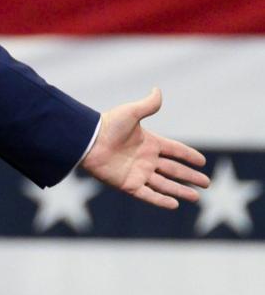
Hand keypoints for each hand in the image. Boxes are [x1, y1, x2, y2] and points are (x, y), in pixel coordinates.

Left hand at [81, 88, 209, 208]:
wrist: (87, 141)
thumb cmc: (107, 125)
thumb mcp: (130, 113)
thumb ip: (147, 105)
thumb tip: (157, 89)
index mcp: (148, 142)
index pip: (174, 150)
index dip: (188, 155)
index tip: (202, 161)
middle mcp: (145, 159)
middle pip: (173, 170)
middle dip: (190, 176)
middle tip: (207, 183)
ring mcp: (137, 173)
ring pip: (164, 184)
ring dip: (180, 191)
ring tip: (196, 198)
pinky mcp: (128, 184)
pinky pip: (148, 195)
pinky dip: (161, 200)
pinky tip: (174, 204)